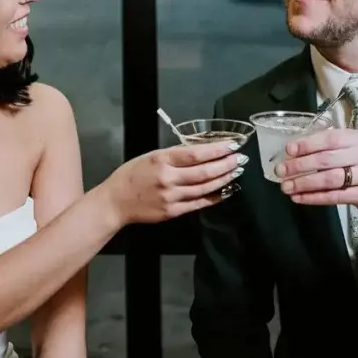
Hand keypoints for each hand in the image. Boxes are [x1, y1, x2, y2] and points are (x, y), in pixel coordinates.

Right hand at [103, 142, 245, 225]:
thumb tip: (201, 150)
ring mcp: (172, 197)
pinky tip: (225, 191)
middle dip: (226, 164)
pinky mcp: (173, 211)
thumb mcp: (151, 156)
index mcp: (162, 160)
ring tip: (236, 172)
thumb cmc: (132, 174)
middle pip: (204, 171)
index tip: (232, 145)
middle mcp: (169, 178)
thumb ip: (174, 154)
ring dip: (224, 179)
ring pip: (205, 188)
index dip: (217, 150)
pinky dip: (214, 197)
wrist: (116, 201)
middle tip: (240, 159)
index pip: (196, 154)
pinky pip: (199, 203)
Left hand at [274, 128, 357, 221]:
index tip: (288, 151)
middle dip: (300, 166)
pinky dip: (314, 198)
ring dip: (304, 184)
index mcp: (355, 138)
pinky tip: (299, 198)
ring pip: (329, 180)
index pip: (328, 139)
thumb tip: (294, 150)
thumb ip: (329, 146)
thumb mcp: (352, 148)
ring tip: (286, 187)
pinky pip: (334, 197)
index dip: (306, 145)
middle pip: (326, 160)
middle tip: (280, 171)